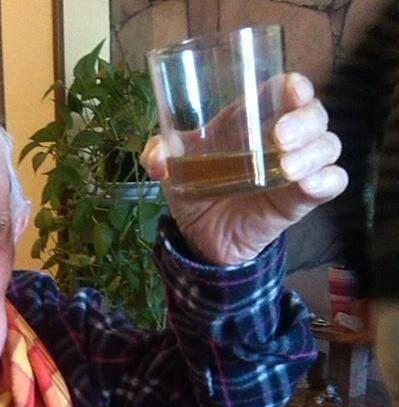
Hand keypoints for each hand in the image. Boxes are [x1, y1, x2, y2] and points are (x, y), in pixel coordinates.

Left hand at [140, 73, 347, 264]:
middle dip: (305, 120)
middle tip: (280, 137)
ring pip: (328, 146)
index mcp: (253, 121)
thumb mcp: (174, 169)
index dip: (294, 86)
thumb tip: (156, 157)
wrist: (203, 238)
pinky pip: (332, 184)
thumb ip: (160, 156)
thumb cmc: (196, 189)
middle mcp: (282, 140)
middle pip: (314, 114)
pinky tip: (311, 185)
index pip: (286, 92)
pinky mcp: (300, 200)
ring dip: (314, 152)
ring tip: (289, 168)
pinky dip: (327, 181)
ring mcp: (296, 170)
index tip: (291, 89)